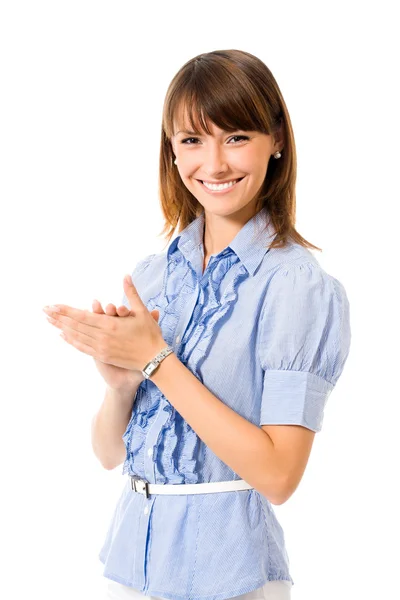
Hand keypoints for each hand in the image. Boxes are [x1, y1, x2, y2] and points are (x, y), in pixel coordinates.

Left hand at [43, 275, 163, 387]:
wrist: (154, 358)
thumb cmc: (150, 334)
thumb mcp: (141, 311)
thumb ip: (131, 293)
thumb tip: (126, 275)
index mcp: (110, 324)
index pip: (82, 315)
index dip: (65, 310)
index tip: (53, 306)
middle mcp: (102, 336)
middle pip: (75, 325)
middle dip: (58, 317)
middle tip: (44, 311)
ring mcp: (101, 348)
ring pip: (77, 336)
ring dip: (62, 328)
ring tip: (50, 321)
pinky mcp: (103, 356)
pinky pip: (83, 347)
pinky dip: (72, 340)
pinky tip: (63, 335)